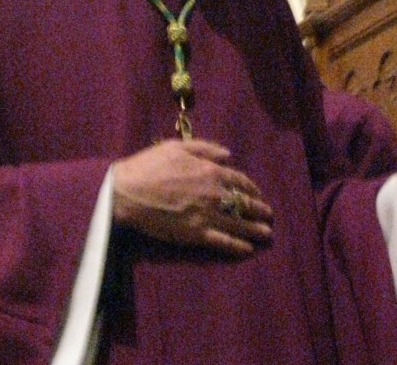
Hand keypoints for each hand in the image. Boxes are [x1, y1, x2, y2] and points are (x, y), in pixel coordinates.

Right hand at [112, 139, 272, 255]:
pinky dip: (237, 245)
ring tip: (267, 234)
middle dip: (259, 210)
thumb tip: (228, 154)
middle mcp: (214, 194)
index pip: (240, 180)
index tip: (258, 194)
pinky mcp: (196, 234)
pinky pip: (222, 241)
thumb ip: (205, 148)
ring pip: (238, 224)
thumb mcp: (178, 146)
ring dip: (255, 229)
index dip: (252, 188)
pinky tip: (247, 249)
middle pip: (243, 203)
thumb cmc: (149, 165)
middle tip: (269, 216)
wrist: (128, 191)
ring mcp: (206, 215)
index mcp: (210, 171)